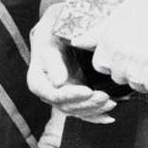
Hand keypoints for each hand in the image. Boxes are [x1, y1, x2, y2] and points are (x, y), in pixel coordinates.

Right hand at [27, 4, 115, 123]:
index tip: (88, 91)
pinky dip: (96, 116)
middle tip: (104, 97)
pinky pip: (83, 111)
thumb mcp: (49, 38)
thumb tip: (59, 83)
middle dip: (86, 104)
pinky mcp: (74, 96)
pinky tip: (108, 117)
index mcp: (37, 78)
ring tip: (110, 103)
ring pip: (76, 110)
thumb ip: (53, 60)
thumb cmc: (52, 31)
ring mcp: (61, 95)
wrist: (59, 30)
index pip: (51, 94)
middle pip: (65, 106)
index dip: (69, 96)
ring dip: (94, 110)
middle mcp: (47, 91)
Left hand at [73, 0, 147, 96]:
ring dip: (143, 83)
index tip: (123, 62)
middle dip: (128, 74)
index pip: (100, 65)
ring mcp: (134, 61)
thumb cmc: (146, 6)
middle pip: (117, 77)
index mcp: (106, 41)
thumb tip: (76, 42)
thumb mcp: (115, 18)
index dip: (111, 66)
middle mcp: (117, 54)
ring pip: (134, 84)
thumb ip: (96, 34)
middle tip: (141, 68)